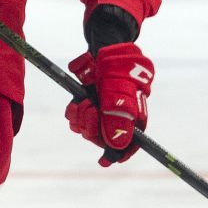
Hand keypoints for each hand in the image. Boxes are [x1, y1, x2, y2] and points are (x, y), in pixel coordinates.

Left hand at [64, 43, 154, 166]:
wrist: (104, 47)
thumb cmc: (119, 65)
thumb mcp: (120, 86)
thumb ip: (118, 113)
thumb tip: (117, 143)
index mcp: (134, 117)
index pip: (130, 145)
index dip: (119, 154)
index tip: (105, 160)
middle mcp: (118, 118)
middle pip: (103, 141)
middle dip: (92, 128)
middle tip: (90, 107)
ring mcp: (102, 113)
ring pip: (86, 132)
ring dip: (81, 119)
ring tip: (84, 100)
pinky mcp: (87, 106)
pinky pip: (76, 121)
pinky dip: (73, 113)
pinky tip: (77, 100)